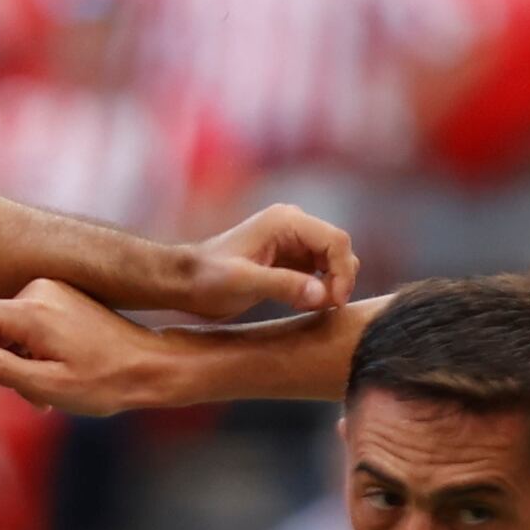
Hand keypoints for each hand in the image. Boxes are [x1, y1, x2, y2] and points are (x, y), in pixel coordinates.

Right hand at [0, 279, 172, 415]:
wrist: (151, 365)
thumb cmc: (105, 381)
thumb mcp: (49, 385)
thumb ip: (1, 369)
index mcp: (31, 310)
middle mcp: (39, 290)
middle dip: (3, 360)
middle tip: (34, 392)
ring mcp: (53, 290)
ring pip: (9, 326)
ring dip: (22, 359)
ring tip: (51, 385)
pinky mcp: (64, 296)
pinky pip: (30, 321)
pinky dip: (36, 348)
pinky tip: (60, 368)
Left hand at [177, 203, 355, 319]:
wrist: (186, 282)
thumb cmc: (207, 278)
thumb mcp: (243, 283)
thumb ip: (283, 285)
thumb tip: (323, 295)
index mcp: (286, 221)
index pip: (336, 240)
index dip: (343, 271)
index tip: (335, 301)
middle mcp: (294, 226)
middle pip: (339, 250)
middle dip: (339, 280)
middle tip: (324, 307)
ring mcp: (293, 242)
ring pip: (333, 262)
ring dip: (330, 286)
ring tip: (310, 307)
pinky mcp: (290, 260)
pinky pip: (319, 273)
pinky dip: (319, 290)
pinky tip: (303, 304)